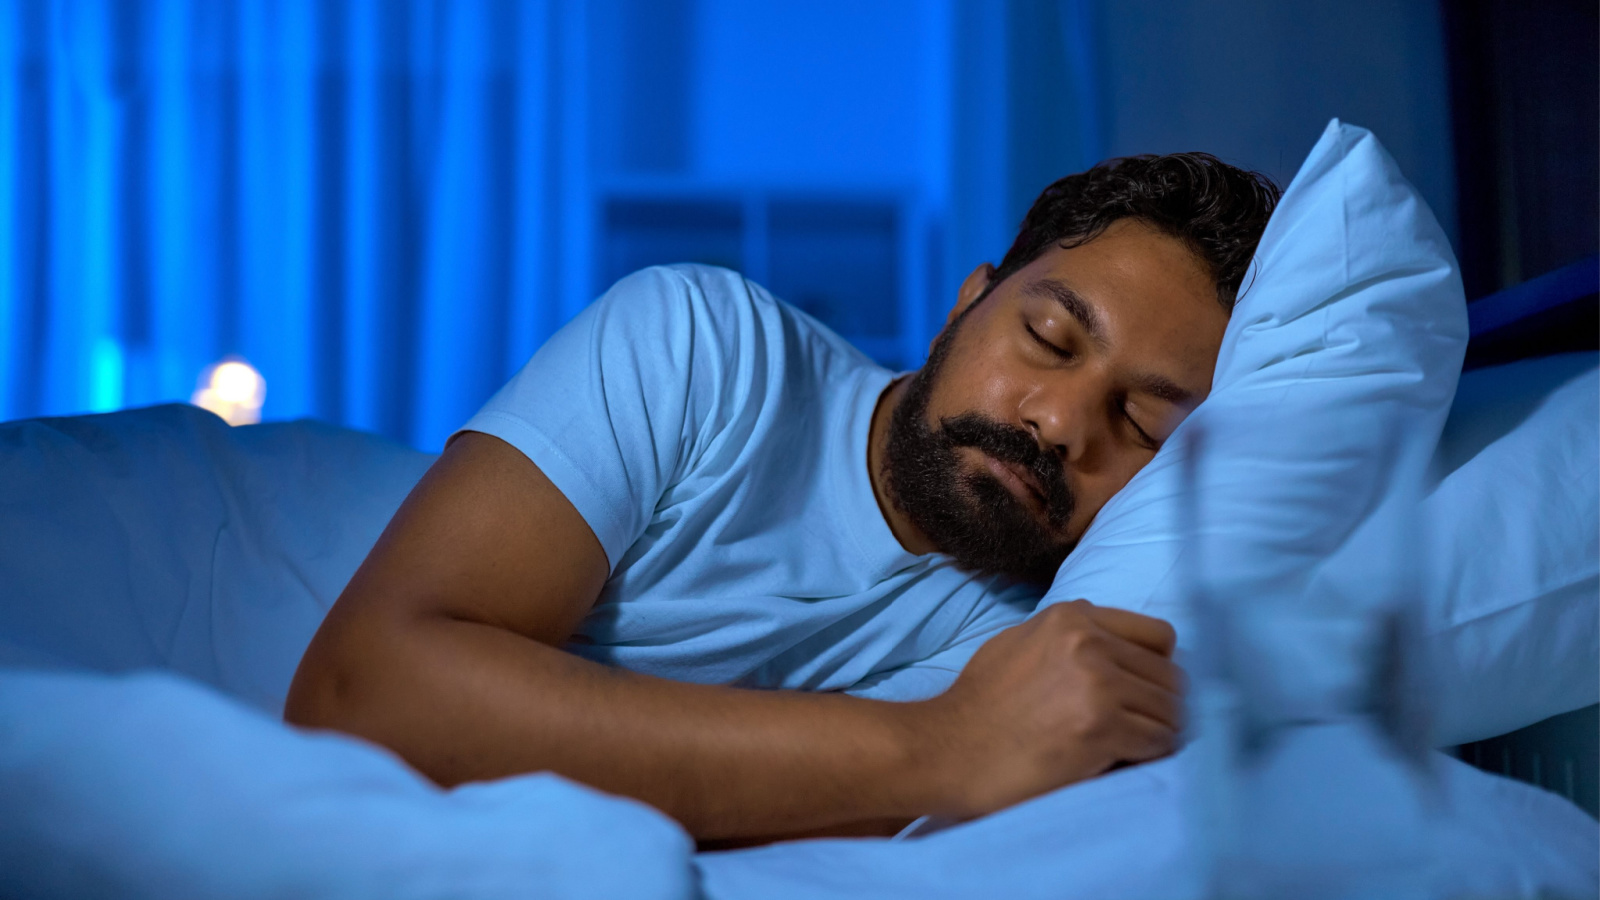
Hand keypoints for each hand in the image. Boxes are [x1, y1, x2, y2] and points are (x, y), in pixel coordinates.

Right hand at [912, 599, 1183, 818]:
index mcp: (1071, 616)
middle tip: (1138, 726)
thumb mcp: (1020, 642)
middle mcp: (1089, 642)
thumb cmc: (979, 703)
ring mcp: (1098, 685)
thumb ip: (1068, 636)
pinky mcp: (1101, 728)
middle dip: (1159, 704)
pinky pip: (1157, 741)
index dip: (1155, 668)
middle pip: (1170, 675)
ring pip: (1170, 709)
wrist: (948, 749)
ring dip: (1156, 731)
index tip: (1140, 691)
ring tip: (1128, 745)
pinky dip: (1147, 754)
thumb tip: (1114, 646)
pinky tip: (1120, 759)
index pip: (1158, 635)